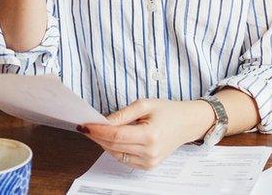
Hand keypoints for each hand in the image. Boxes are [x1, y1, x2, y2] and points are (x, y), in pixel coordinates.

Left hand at [78, 98, 213, 169]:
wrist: (187, 124)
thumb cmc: (168, 111)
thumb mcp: (146, 104)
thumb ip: (123, 113)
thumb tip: (103, 121)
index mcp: (150, 135)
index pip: (116, 135)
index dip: (98, 130)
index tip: (84, 124)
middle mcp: (150, 152)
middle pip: (113, 145)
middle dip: (97, 136)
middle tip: (86, 126)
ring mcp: (149, 161)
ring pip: (116, 154)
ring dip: (104, 143)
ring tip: (98, 131)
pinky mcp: (148, 166)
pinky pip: (124, 159)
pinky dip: (115, 149)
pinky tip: (112, 139)